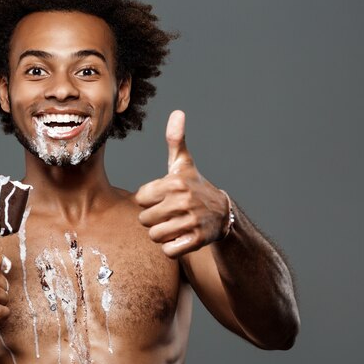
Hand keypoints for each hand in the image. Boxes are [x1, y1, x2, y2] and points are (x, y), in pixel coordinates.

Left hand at [136, 110, 228, 257]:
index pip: (140, 198)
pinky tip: (180, 237)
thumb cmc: (195, 186)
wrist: (223, 213)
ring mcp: (191, 222)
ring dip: (161, 234)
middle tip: (169, 213)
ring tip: (174, 225)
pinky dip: (171, 247)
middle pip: (145, 219)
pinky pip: (168, 250)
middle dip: (153, 219)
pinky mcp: (197, 241)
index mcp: (175, 182)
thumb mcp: (183, 164)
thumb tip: (178, 112)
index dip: (149, 200)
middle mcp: (183, 201)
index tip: (163, 197)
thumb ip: (175, 140)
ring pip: (155, 236)